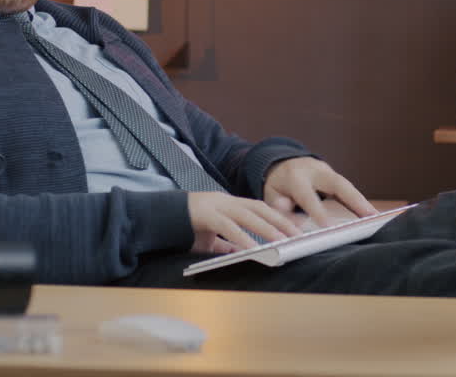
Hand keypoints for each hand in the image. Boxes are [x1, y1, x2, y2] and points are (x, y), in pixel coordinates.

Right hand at [187, 192, 302, 253]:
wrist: (157, 217)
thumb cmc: (185, 226)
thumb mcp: (210, 237)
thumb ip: (225, 244)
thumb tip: (241, 253)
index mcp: (230, 204)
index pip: (260, 208)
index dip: (278, 218)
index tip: (295, 229)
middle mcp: (226, 201)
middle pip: (260, 209)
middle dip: (280, 222)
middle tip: (297, 235)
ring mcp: (216, 206)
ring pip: (248, 215)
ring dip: (267, 229)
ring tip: (281, 242)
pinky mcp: (206, 216)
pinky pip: (228, 227)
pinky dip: (242, 238)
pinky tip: (253, 248)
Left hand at [263, 157, 375, 227]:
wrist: (283, 162)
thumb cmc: (278, 185)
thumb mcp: (271, 195)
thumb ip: (280, 209)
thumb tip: (295, 224)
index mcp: (295, 177)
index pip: (308, 195)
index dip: (318, 211)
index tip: (328, 227)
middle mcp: (315, 171)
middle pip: (338, 184)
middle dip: (355, 200)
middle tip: (370, 216)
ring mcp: (328, 172)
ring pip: (348, 186)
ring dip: (363, 202)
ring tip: (376, 218)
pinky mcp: (335, 178)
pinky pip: (349, 190)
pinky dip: (360, 202)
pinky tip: (372, 214)